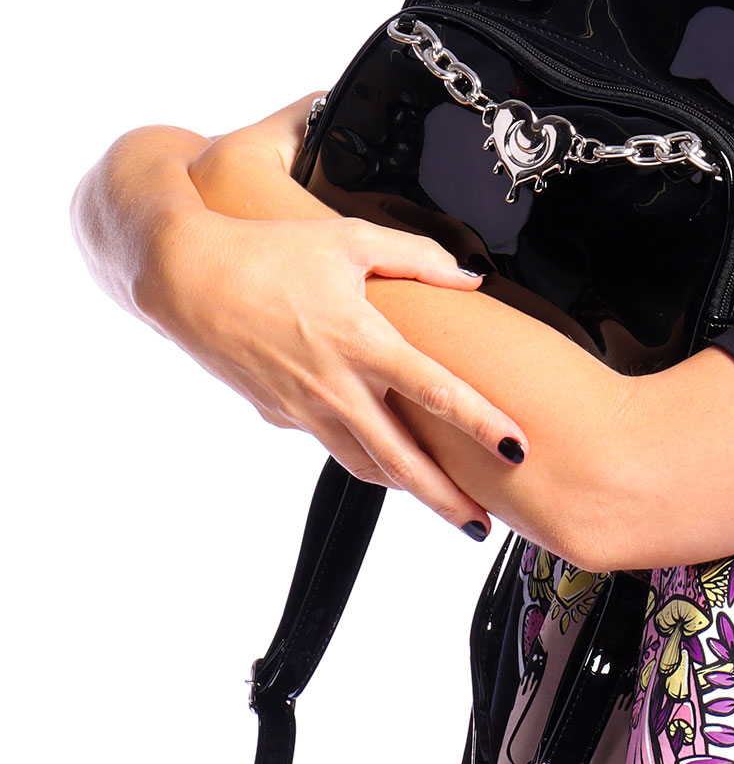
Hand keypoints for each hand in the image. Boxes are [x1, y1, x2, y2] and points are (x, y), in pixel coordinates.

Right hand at [151, 195, 527, 537]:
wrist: (185, 276)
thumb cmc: (266, 252)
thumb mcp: (349, 239)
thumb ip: (417, 257)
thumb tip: (468, 277)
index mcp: (362, 341)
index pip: (437, 393)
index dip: (482, 425)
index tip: (517, 449)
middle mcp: (336, 385)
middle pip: (403, 460)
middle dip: (446, 500)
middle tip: (481, 524)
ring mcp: (306, 408)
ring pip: (366, 465)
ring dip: (408, 490)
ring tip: (445, 505)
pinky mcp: (281, 416)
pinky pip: (334, 447)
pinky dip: (366, 463)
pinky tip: (387, 466)